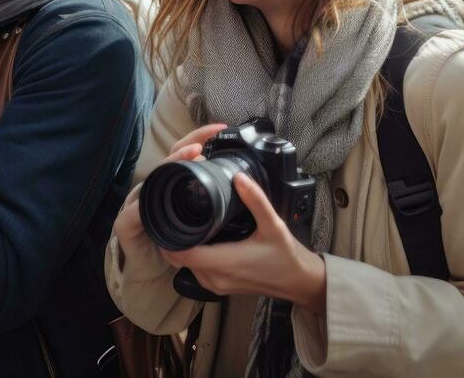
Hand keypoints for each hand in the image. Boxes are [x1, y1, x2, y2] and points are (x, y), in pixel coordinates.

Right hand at [114, 123, 226, 254]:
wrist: (149, 270)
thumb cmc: (174, 242)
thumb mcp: (196, 217)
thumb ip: (209, 199)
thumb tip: (237, 180)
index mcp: (169, 182)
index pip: (183, 152)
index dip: (199, 137)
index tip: (220, 129)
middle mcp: (152, 187)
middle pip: (168, 159)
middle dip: (185, 147)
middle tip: (202, 144)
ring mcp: (136, 203)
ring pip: (153, 178)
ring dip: (171, 164)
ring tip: (191, 156)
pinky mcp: (126, 223)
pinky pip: (135, 211)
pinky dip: (145, 203)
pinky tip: (156, 197)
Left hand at [159, 174, 326, 314]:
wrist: (297, 281)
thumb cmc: (285, 255)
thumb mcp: (273, 224)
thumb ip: (255, 199)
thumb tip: (238, 177)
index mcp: (224, 262)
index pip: (182, 252)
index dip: (169, 234)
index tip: (166, 212)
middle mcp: (214, 278)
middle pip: (178, 258)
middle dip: (171, 236)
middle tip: (171, 209)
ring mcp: (215, 285)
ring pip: (185, 265)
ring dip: (180, 245)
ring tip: (182, 218)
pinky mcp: (218, 287)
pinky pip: (195, 269)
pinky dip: (191, 254)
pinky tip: (197, 235)